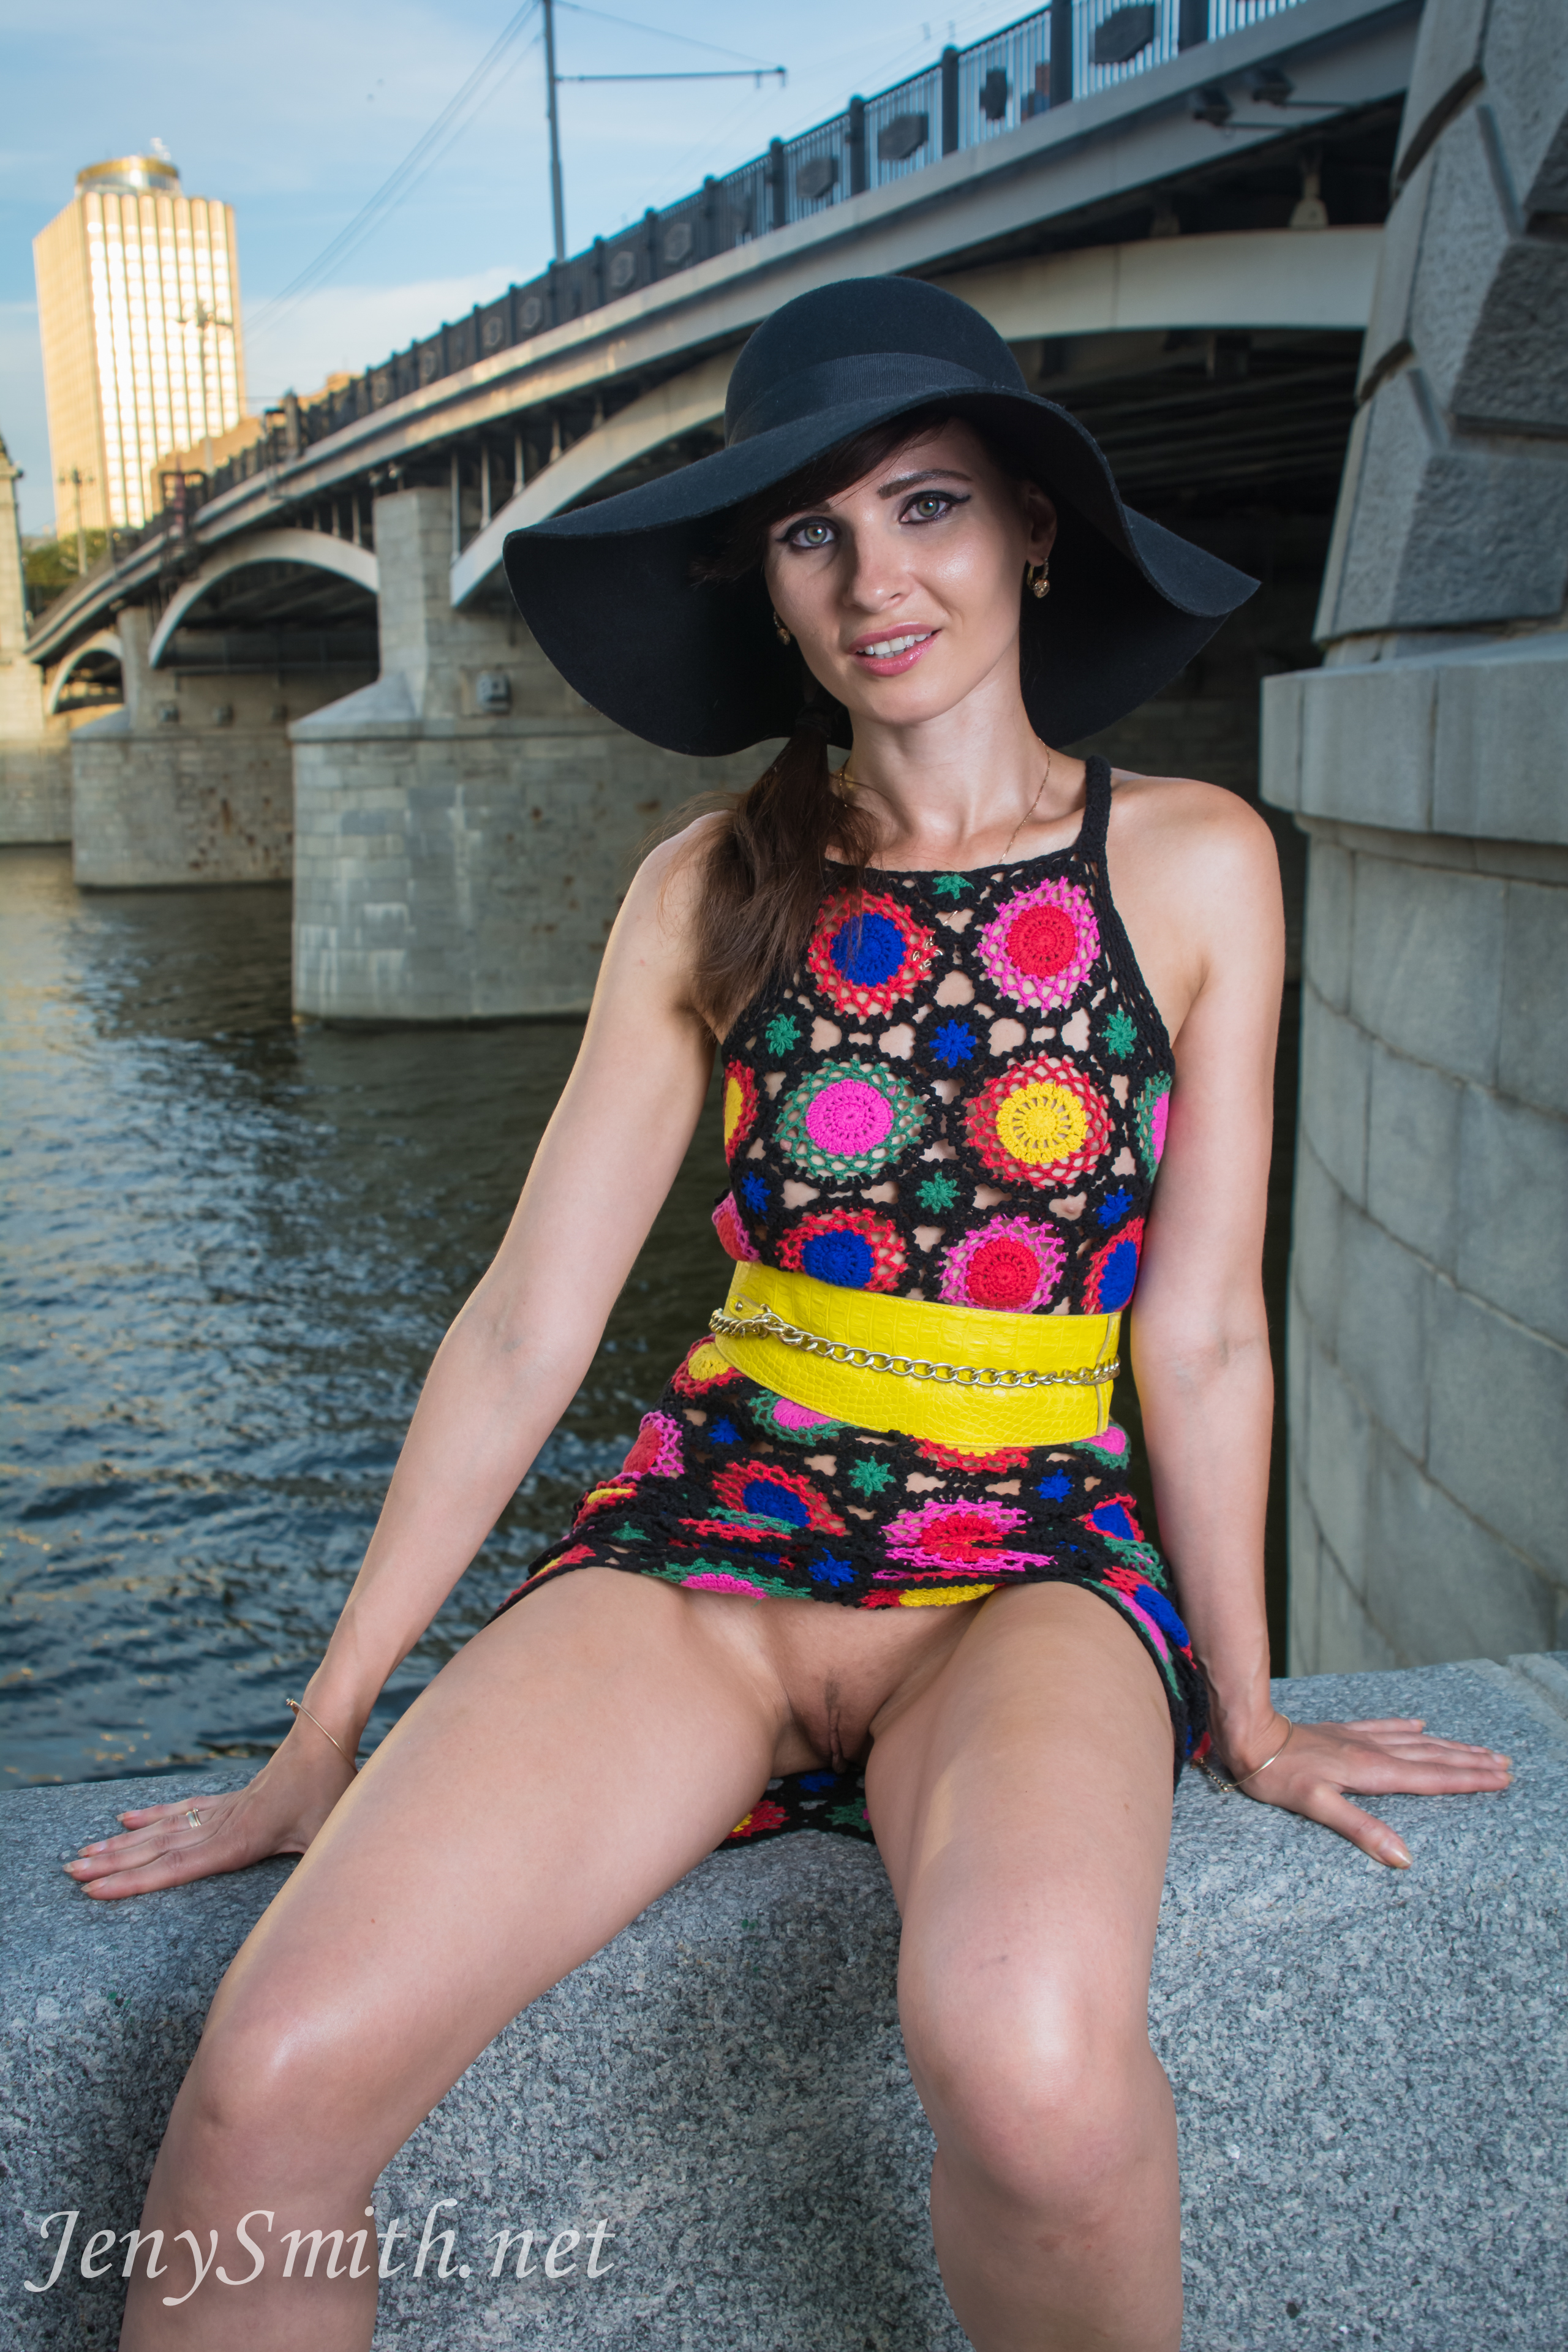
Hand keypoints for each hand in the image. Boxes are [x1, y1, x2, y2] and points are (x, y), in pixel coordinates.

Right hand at [61, 1717, 356, 1901]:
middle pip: (157, 1848)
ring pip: (162, 1828)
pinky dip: (152, 1815)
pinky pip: (182, 1808)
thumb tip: (324, 1901)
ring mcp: (223, 1809)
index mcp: (241, 1840)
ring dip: (123, 1842)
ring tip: (85, 1852)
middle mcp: (223, 1824)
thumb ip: (322, 1868)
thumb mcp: (330, 1835)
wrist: (325, 1735)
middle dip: (112, 1864)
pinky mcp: (230, 1799)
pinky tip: (127, 1818)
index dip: (134, 1882)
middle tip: (71, 1874)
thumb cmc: (334, 1789)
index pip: (177, 1866)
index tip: (95, 1890)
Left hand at [1210, 1714, 1512, 1867]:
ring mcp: (1358, 1739)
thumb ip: (1362, 1829)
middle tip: (1504, 1764)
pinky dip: (1406, 1726)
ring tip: (1478, 1748)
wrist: (1251, 1737)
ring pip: (1414, 1741)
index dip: (1467, 1779)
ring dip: (1448, 1745)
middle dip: (1470, 1762)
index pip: (1431, 1778)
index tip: (1500, 1778)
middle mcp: (1372, 1752)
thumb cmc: (1279, 1776)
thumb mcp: (1318, 1808)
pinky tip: (1419, 1723)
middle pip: (1432, 1757)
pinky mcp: (1342, 1733)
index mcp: (1372, 1771)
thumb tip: (1404, 1857)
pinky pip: (1384, 1727)